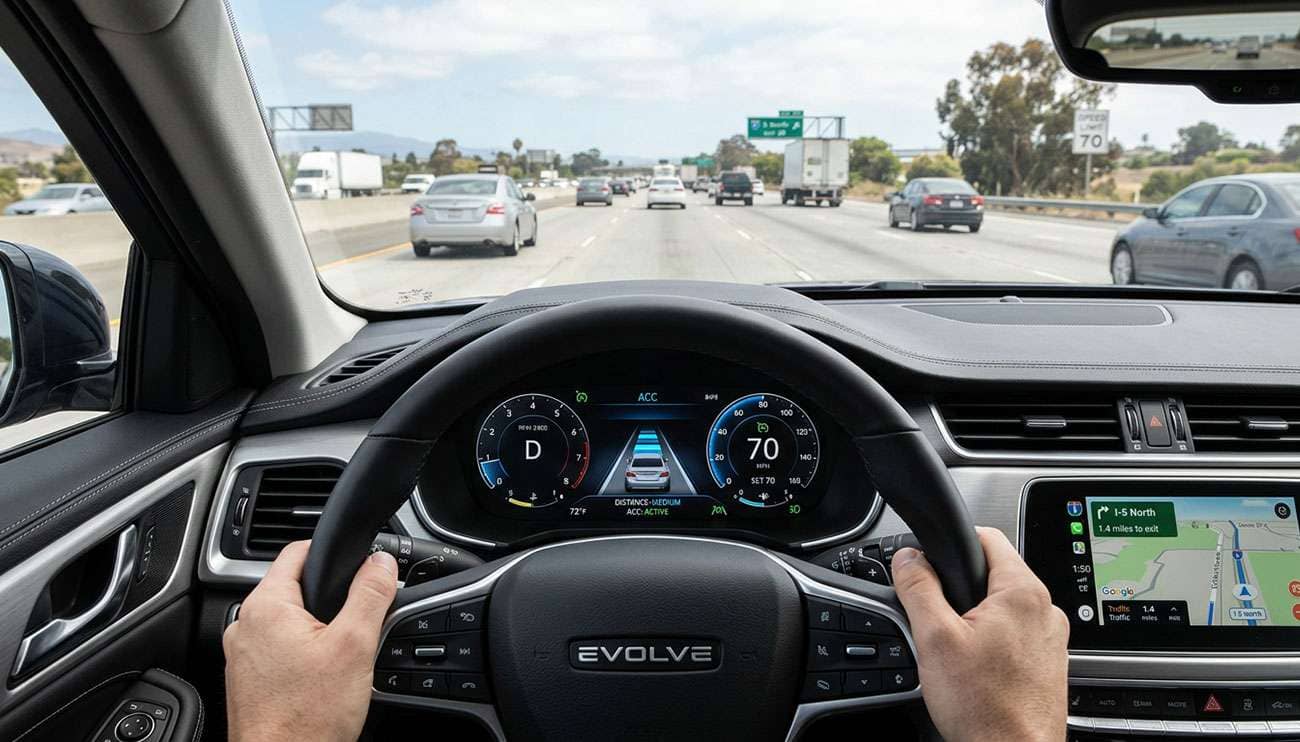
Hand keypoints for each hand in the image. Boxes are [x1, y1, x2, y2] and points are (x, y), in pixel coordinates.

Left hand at [223, 540, 398, 741]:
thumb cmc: (307, 719)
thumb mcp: (354, 646)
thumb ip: (370, 595)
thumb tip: (381, 562)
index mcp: (266, 606)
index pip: (298, 551)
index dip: (333, 552)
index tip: (357, 565)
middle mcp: (245, 626)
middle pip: (295, 588)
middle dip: (329, 599)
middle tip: (357, 622)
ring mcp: (242, 656)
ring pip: (288, 622)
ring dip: (316, 629)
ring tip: (340, 656)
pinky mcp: (247, 680)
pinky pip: (279, 650)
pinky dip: (302, 655)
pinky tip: (321, 679)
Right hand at [892, 527, 1068, 741]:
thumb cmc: (985, 708)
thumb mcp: (934, 638)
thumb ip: (918, 588)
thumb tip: (908, 559)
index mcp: (1023, 592)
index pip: (988, 537)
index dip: (953, 543)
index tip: (933, 561)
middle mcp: (1046, 610)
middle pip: (994, 574)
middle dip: (960, 590)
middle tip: (939, 621)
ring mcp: (1052, 639)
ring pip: (1003, 608)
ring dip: (976, 619)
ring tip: (957, 652)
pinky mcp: (1048, 663)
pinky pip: (1015, 636)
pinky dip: (993, 644)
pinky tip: (976, 670)